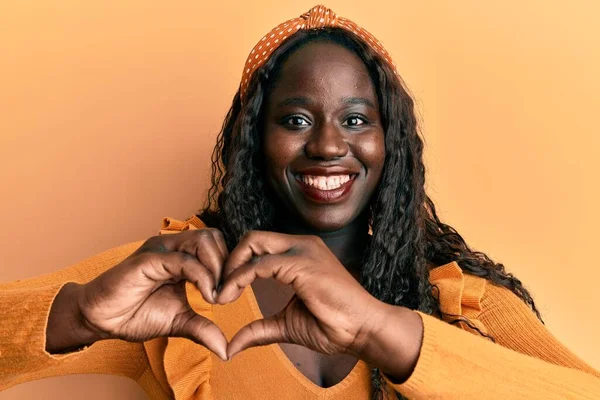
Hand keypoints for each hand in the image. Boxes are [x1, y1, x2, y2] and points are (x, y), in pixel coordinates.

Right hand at [73, 229, 228, 359]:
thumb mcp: (179, 322)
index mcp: (182, 255)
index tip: (231, 295)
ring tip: (215, 296)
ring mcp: (160, 250)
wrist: (101, 320)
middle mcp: (173, 247)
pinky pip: (183, 260)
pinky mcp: (148, 260)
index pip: (217, 246)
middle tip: (225, 295)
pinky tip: (206, 297)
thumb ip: (203, 329)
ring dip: (217, 268)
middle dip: (226, 265)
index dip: (229, 267)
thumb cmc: (136, 314)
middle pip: (213, 237)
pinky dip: (202, 276)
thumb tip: (226, 350)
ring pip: (202, 241)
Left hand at [215, 231, 385, 359]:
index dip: (236, 264)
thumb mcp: (287, 325)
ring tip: (221, 294)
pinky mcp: (302, 264)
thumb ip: (259, 329)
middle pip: (252, 237)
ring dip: (230, 268)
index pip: (259, 245)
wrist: (363, 331)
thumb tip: (232, 346)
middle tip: (219, 288)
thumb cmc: (334, 326)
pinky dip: (239, 279)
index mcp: (300, 254)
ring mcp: (303, 251)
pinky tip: (230, 295)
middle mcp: (301, 246)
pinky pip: (259, 265)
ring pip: (252, 243)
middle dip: (229, 260)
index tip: (223, 291)